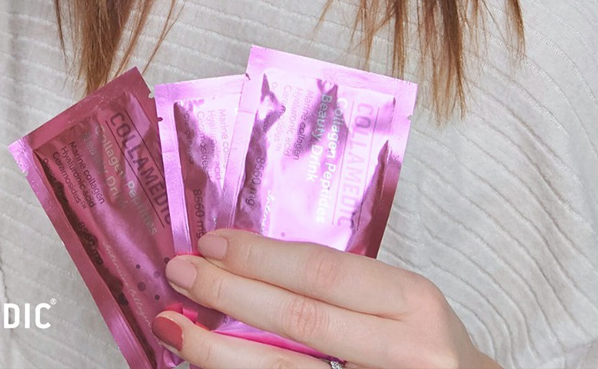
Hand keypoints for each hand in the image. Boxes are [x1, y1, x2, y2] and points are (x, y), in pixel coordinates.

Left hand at [151, 229, 500, 368]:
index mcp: (413, 301)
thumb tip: (245, 263)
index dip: (258, 256)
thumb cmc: (424, 346)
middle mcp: (407, 351)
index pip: (321, 271)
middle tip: (178, 271)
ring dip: (218, 351)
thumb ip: (339, 286)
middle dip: (228, 293)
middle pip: (299, 320)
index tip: (210, 241)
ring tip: (173, 325)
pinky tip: (208, 367)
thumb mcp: (399, 303)